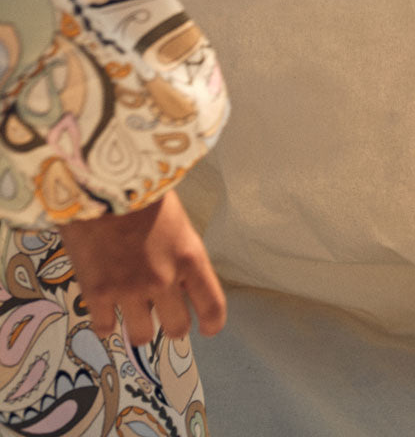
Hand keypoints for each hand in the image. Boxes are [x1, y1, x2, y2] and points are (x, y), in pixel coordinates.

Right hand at [55, 189, 226, 345]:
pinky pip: (104, 328)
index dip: (213, 323)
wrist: (100, 180)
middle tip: (164, 314)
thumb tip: (179, 282)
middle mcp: (163, 279)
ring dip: (139, 327)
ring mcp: (129, 289)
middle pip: (177, 329)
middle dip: (173, 325)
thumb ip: (180, 254)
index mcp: (190, 257)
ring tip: (132, 314)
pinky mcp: (97, 292)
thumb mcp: (176, 221)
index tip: (208, 328)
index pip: (213, 305)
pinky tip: (104, 309)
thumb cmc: (142, 191)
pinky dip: (105, 323)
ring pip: (142, 336)